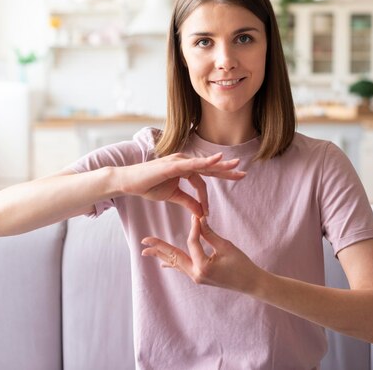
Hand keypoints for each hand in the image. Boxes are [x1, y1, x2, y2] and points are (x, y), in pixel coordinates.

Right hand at [118, 152, 244, 216]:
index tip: (208, 212)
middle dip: (227, 171)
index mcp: (184, 169)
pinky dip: (206, 162)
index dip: (207, 196)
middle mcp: (184, 162)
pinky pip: (193, 164)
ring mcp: (179, 161)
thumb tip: (201, 211)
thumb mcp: (172, 196)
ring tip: (236, 165)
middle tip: (243, 173)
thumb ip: (188, 201)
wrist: (129, 182)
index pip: (203, 179)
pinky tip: (218, 160)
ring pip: (204, 164)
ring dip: (221, 165)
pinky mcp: (173, 164)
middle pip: (209, 167)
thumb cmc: (148, 186)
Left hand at [141, 215, 262, 293]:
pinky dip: (172, 264)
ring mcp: (196, 278)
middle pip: (174, 257)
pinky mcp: (199, 277)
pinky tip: (163, 263)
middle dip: (158, 248)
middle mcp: (196, 275)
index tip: (197, 214)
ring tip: (146, 252)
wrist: (251, 283)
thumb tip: (197, 219)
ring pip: (176, 264)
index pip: (192, 242)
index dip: (195, 227)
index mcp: (203, 267)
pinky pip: (182, 269)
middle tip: (144, 241)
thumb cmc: (242, 264)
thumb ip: (209, 234)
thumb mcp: (226, 246)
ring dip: (162, 255)